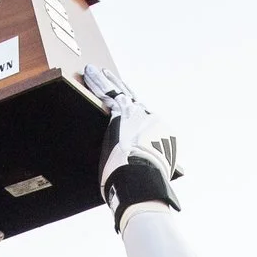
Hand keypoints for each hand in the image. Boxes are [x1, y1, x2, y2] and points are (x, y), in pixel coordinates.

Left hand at [83, 63, 180, 218]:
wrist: (143, 179)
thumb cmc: (147, 186)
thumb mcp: (156, 177)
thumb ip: (155, 174)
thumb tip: (167, 184)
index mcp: (162, 134)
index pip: (145, 120)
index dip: (135, 113)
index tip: (129, 107)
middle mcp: (152, 119)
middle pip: (134, 100)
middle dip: (122, 89)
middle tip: (113, 77)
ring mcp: (136, 114)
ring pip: (119, 92)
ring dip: (107, 81)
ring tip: (96, 70)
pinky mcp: (119, 112)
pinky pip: (106, 93)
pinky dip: (97, 83)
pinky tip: (89, 73)